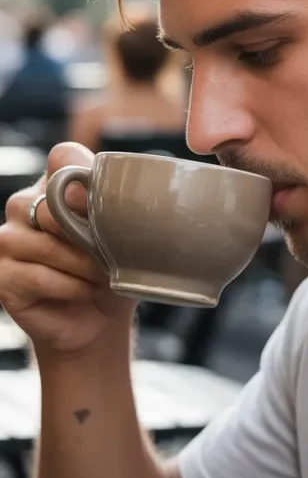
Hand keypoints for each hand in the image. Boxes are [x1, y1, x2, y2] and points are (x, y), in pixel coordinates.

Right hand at [0, 142, 135, 357]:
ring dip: (83, 265)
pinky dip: (69, 286)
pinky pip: (35, 275)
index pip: (63, 157)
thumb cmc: (114, 270)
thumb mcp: (125, 235)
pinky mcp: (1, 275)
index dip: (85, 179)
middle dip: (88, 235)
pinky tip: (85, 291)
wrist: (99, 321)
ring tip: (101, 277)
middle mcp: (26, 205)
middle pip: (52, 206)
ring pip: (45, 244)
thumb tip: (121, 198)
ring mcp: (9, 239)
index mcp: (57, 185)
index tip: (108, 205)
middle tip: (110, 255)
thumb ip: (118, 207)